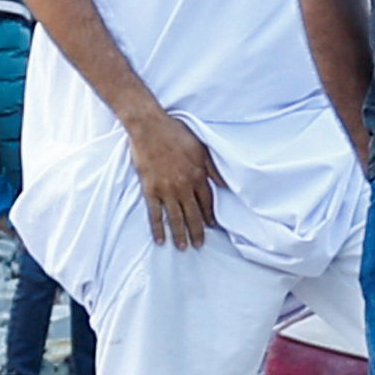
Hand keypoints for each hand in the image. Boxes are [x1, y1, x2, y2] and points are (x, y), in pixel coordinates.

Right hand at [126, 110, 216, 249]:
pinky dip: (158, 228)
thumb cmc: (176, 133)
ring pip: (176, 218)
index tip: (212, 227)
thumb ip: (213, 168)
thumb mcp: (201, 148)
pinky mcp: (150, 189)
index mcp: (198, 176)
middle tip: (199, 245)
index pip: (207, 202)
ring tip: (183, 247)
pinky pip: (155, 213)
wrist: (149, 127)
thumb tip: (225, 185)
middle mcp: (184, 186)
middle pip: (193, 215)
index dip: (210, 216)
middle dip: (197, 232)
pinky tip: (160, 240)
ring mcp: (166, 190)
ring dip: (180, 234)